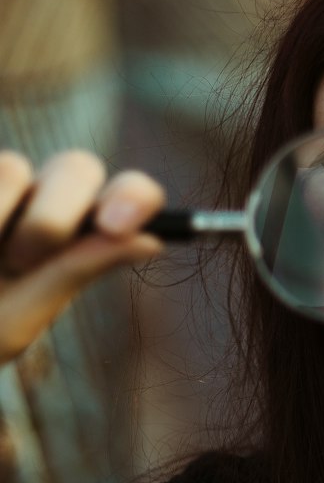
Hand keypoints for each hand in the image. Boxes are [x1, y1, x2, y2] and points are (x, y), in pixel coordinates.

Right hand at [0, 149, 165, 364]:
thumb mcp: (17, 317)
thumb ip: (75, 272)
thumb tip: (150, 241)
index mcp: (79, 233)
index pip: (131, 194)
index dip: (133, 199)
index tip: (117, 227)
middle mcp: (43, 197)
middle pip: (78, 166)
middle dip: (56, 216)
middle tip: (22, 262)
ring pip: (14, 166)